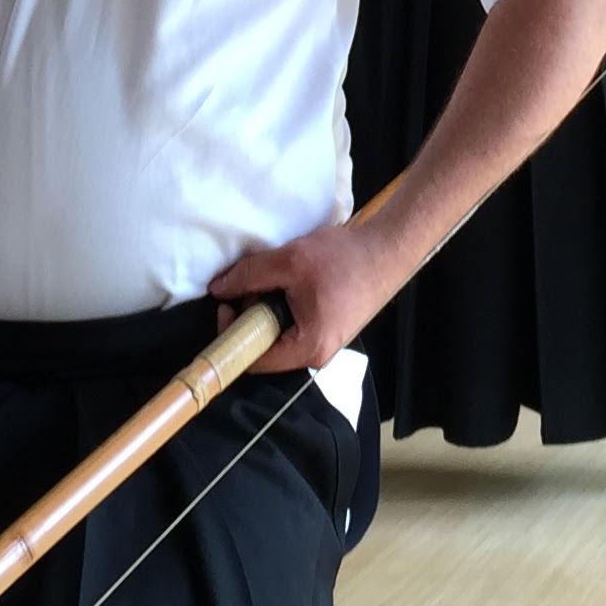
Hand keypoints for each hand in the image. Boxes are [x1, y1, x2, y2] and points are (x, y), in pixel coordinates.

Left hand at [208, 215, 405, 370]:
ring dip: (271, 304)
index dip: (234, 332)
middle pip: (267, 344)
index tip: (228, 303)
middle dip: (254, 313)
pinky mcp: (331, 326)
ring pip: (281, 331)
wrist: (388, 246)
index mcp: (308, 349)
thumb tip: (217, 289)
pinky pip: (296, 322)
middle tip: (256, 283)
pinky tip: (295, 279)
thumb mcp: (290, 261)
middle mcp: (317, 354)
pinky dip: (287, 302)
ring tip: (280, 275)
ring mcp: (326, 341)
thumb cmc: (344, 258)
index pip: (255, 359)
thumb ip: (249, 276)